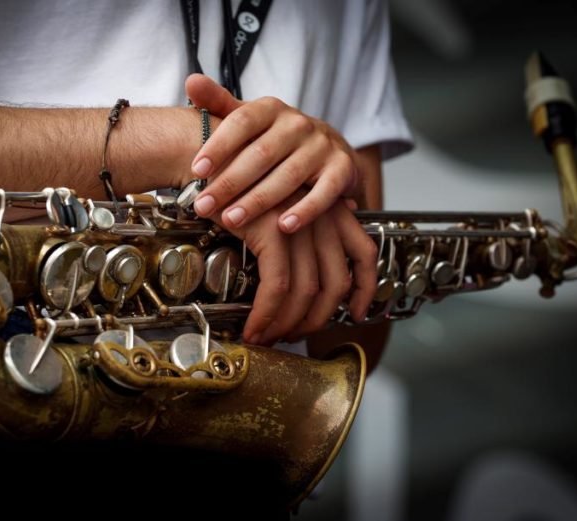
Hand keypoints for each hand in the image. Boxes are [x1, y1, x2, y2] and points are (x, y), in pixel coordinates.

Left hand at [185, 74, 360, 233]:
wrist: (329, 149)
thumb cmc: (277, 138)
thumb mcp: (250, 119)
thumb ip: (219, 103)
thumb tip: (192, 81)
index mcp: (272, 109)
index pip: (242, 122)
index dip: (219, 146)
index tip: (197, 170)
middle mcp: (298, 124)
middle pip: (261, 154)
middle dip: (229, 183)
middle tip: (203, 206)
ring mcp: (322, 147)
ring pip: (288, 176)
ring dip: (258, 201)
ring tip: (232, 220)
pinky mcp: (342, 170)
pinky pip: (324, 193)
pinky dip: (305, 210)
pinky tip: (284, 226)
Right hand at [226, 194, 375, 344]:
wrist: (210, 165)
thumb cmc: (241, 187)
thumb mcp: (283, 203)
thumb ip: (305, 227)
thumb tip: (311, 263)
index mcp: (332, 208)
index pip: (364, 253)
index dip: (365, 289)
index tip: (357, 312)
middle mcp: (322, 215)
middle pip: (335, 283)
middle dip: (316, 319)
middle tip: (296, 334)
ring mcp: (300, 224)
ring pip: (305, 292)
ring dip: (286, 324)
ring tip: (269, 336)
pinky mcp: (273, 233)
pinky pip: (277, 288)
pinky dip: (266, 315)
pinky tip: (255, 327)